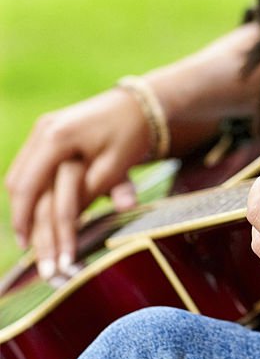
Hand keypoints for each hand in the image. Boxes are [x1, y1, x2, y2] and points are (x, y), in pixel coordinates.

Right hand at [5, 88, 150, 276]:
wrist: (141, 104)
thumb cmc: (132, 133)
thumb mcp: (115, 165)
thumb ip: (90, 193)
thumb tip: (73, 225)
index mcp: (57, 136)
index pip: (30, 187)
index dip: (29, 222)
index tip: (35, 249)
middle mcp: (43, 130)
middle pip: (20, 185)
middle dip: (25, 222)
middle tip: (33, 253)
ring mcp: (43, 130)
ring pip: (19, 177)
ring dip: (24, 210)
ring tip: (30, 241)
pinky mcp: (48, 134)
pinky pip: (29, 169)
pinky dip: (31, 194)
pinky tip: (34, 216)